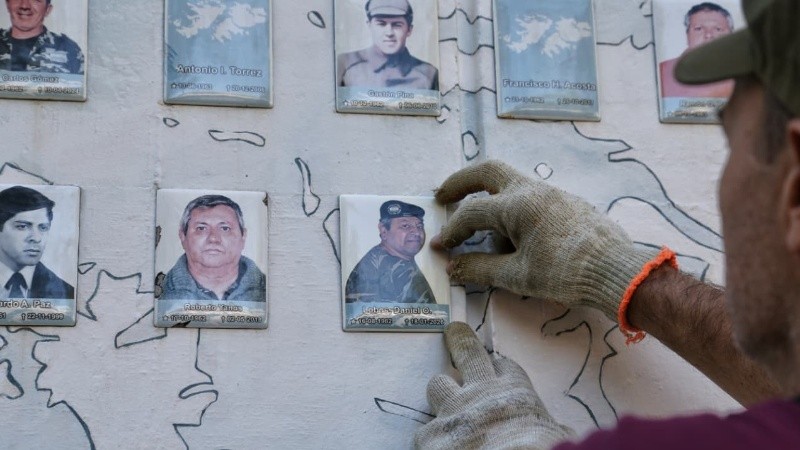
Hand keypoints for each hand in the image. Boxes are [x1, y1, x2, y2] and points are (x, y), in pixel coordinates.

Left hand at [414, 322, 573, 449]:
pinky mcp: (430, 434)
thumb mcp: (555, 435)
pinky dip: (432, 436)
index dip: (501, 368)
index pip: (506, 367)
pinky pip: (425, 430)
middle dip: (460, 341)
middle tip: (454, 331)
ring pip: (437, 384)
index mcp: (514, 392)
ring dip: (441, 389)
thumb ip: (553, 428)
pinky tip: (436, 442)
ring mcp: (452, 410)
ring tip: (443, 392)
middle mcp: (480, 393)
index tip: (498, 369)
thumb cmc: (539, 448)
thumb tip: (563, 433)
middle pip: (467, 354)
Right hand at [434, 160, 657, 321]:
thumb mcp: (517, 276)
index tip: (440, 247)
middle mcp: (533, 191)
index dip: (452, 230)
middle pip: (488, 171)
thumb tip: (454, 267)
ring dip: (489, 197)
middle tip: (443, 196)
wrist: (617, 272)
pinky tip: (516, 237)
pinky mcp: (567, 204)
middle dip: (462, 182)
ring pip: (511, 183)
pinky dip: (511, 209)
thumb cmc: (565, 273)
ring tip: (482, 231)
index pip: (472, 213)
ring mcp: (552, 194)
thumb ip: (481, 268)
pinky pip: (530, 197)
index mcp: (517, 204)